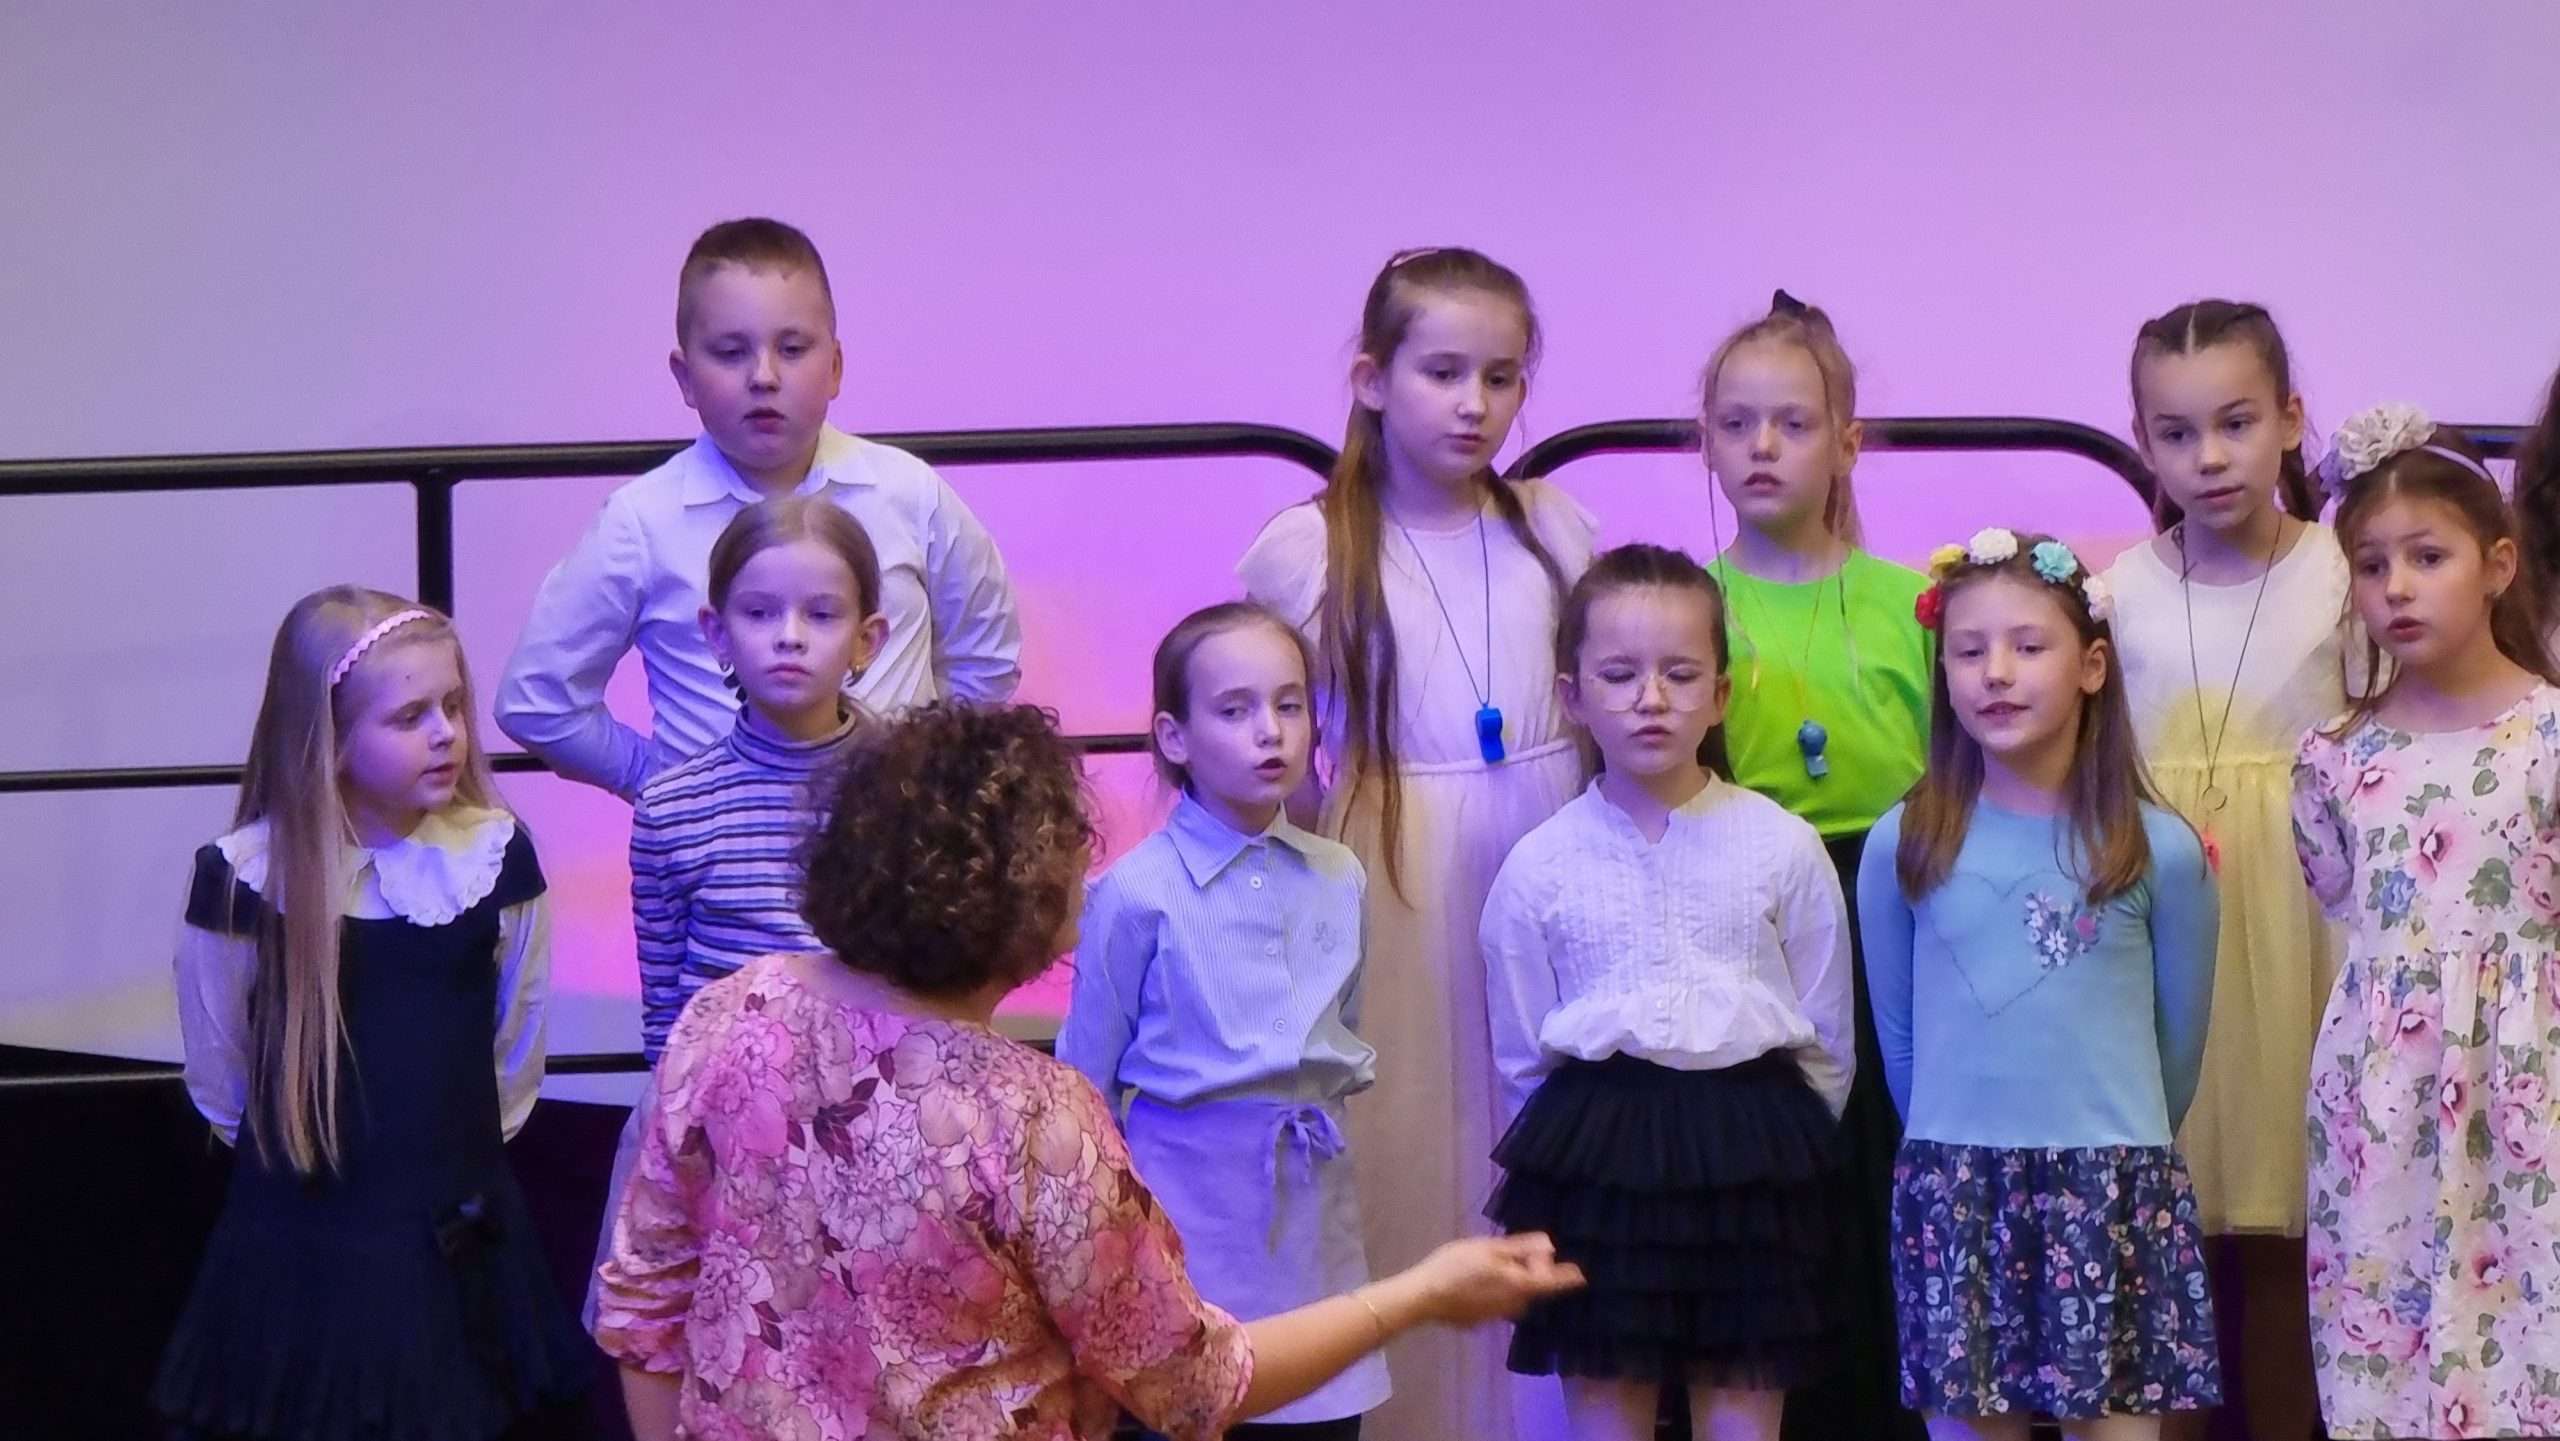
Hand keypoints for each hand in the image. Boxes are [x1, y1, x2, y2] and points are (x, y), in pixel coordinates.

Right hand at [1399, 1232, 1583, 1326]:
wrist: (1423, 1297)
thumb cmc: (1456, 1266)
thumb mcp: (1488, 1249)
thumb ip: (1520, 1248)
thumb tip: (1549, 1245)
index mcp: (1518, 1285)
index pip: (1551, 1282)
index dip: (1567, 1278)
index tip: (1581, 1275)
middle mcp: (1513, 1305)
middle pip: (1530, 1288)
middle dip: (1530, 1273)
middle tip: (1516, 1254)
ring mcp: (1496, 1316)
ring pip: (1513, 1297)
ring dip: (1511, 1283)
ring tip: (1491, 1266)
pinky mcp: (1479, 1321)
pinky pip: (1494, 1304)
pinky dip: (1492, 1292)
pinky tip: (1473, 1282)